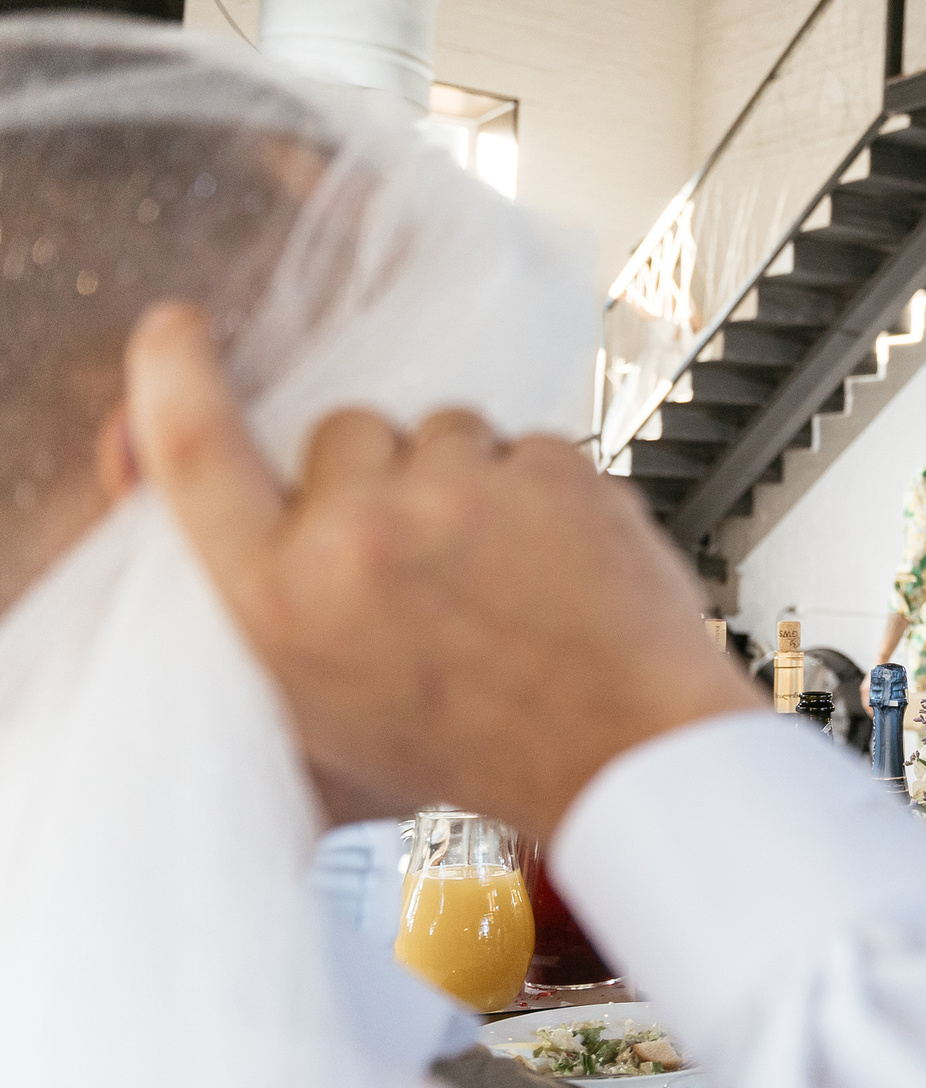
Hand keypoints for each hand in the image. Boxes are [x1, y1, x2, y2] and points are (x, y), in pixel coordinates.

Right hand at [126, 303, 760, 837]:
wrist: (622, 757)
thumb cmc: (468, 748)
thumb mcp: (312, 710)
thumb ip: (237, 595)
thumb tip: (140, 458)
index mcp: (277, 604)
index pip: (192, 451)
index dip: (172, 378)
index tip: (176, 330)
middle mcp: (357, 540)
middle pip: (343, 431)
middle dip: (379, 473)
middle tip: (426, 563)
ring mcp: (460, 497)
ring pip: (445, 429)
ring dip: (468, 478)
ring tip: (501, 574)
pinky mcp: (549, 472)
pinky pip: (530, 443)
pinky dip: (545, 491)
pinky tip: (557, 566)